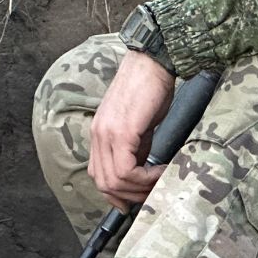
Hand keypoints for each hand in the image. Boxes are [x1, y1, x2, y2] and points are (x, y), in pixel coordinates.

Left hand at [88, 50, 175, 209]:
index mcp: (99, 134)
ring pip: (113, 181)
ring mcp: (106, 133)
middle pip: (104, 184)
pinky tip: (160, 171)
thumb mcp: (139, 125)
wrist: (153, 62)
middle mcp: (98, 135)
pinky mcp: (121, 131)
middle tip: (154, 191)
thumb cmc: (150, 88)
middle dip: (131, 196)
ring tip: (160, 181)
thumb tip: (142, 172)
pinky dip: (144, 179)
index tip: (142, 194)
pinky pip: (126, 170)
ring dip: (140, 189)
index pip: (100, 177)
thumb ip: (136, 148)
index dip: (120, 193)